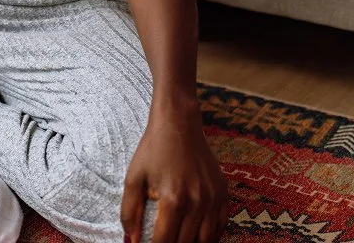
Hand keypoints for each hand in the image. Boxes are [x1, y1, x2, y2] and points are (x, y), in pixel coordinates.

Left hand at [120, 105, 228, 242]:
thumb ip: (130, 211)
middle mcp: (197, 202)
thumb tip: (132, 241)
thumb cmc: (153, 149)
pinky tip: (197, 238)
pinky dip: (210, 238)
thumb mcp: (134, 176)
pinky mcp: (223, 193)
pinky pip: (221, 227)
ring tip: (178, 240)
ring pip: (206, 241)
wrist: (179, 123)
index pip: (164, 242)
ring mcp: (213, 198)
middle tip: (162, 241)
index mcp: (173, 199)